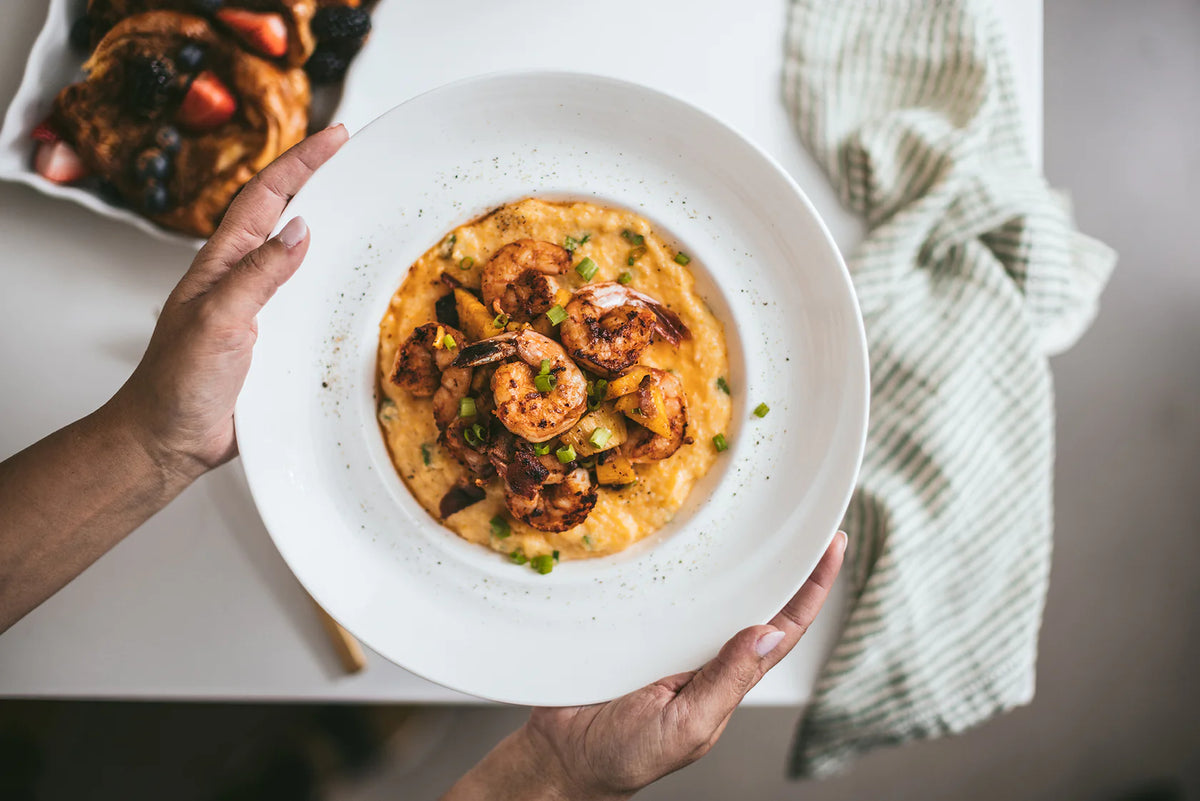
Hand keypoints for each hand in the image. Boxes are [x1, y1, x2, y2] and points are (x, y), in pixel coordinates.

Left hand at [108, 125, 348, 479]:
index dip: (301, 162)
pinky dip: (336, 284)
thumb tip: (300, 229)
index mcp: (223, 263)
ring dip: (333, 231)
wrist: (169, 440)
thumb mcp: (218, 321)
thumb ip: (258, 275)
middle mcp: (244, 279)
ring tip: (369, 212)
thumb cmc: (177, 383)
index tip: (337, 137)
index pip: (266, 197)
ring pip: (301, 259)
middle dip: (319, 181)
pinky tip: (358, 288)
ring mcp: (260, 309)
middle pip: (286, 216)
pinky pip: (311, 302)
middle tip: (357, 160)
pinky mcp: (276, 342)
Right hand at [444, 532, 845, 800]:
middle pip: (750, 597)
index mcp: (725, 679)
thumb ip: (726, 682)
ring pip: (707, 588)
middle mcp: (702, 652)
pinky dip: (669, 562)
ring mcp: (666, 637)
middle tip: (798, 513)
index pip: (781, 628)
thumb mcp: (685, 725)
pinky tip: (674, 534)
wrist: (560, 757)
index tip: (832, 546)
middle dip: (777, 559)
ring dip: (727, 554)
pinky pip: (657, 588)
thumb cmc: (624, 756)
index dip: (811, 589)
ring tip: (749, 513)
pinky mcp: (630, 624)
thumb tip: (769, 635)